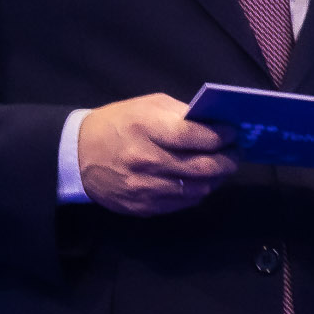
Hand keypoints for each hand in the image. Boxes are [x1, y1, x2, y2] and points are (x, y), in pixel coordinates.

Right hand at [80, 96, 236, 214]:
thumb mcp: (147, 106)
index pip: (195, 136)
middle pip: (203, 167)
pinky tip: (200, 180)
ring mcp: (145, 188)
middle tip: (235, 153)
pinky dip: (197, 191)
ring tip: (221, 167)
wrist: (78, 154)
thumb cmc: (118, 124)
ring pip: (197, 188)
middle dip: (227, 160)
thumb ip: (181, 114)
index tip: (233, 133)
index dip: (221, 136)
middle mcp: (146, 161)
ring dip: (216, 178)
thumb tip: (215, 125)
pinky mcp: (143, 207)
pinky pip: (183, 203)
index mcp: (146, 128)